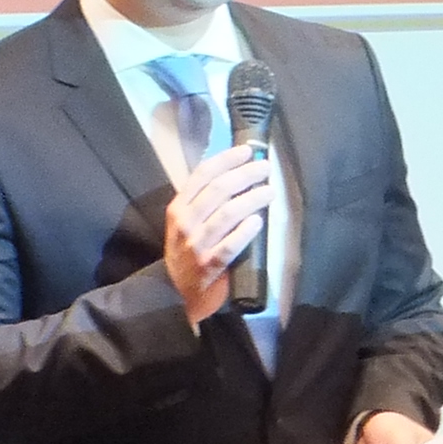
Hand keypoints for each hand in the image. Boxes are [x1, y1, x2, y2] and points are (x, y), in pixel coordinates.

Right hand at [164, 144, 270, 324]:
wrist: (172, 292)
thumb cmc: (186, 251)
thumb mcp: (186, 222)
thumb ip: (204, 201)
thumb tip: (238, 173)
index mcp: (179, 207)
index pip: (202, 175)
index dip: (226, 160)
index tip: (247, 151)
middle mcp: (186, 222)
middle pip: (218, 190)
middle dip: (244, 175)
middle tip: (264, 168)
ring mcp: (196, 244)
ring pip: (227, 214)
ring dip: (251, 199)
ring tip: (269, 191)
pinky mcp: (209, 265)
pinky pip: (229, 245)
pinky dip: (245, 232)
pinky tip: (258, 222)